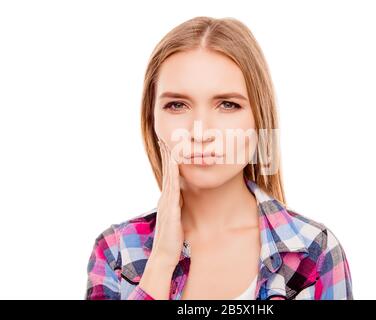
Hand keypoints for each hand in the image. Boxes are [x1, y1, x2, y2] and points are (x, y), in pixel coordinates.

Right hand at [138, 138, 184, 298]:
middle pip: (166, 172)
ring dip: (169, 161)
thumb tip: (181, 197)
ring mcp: (166, 203)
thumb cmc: (172, 238)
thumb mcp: (175, 217)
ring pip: (169, 178)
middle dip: (166, 155)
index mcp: (167, 199)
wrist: (165, 254)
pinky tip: (176, 167)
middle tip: (165, 138)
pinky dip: (174, 177)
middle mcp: (165, 198)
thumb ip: (177, 206)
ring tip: (169, 146)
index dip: (169, 160)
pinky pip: (173, 190)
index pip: (168, 175)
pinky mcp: (171, 210)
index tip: (169, 146)